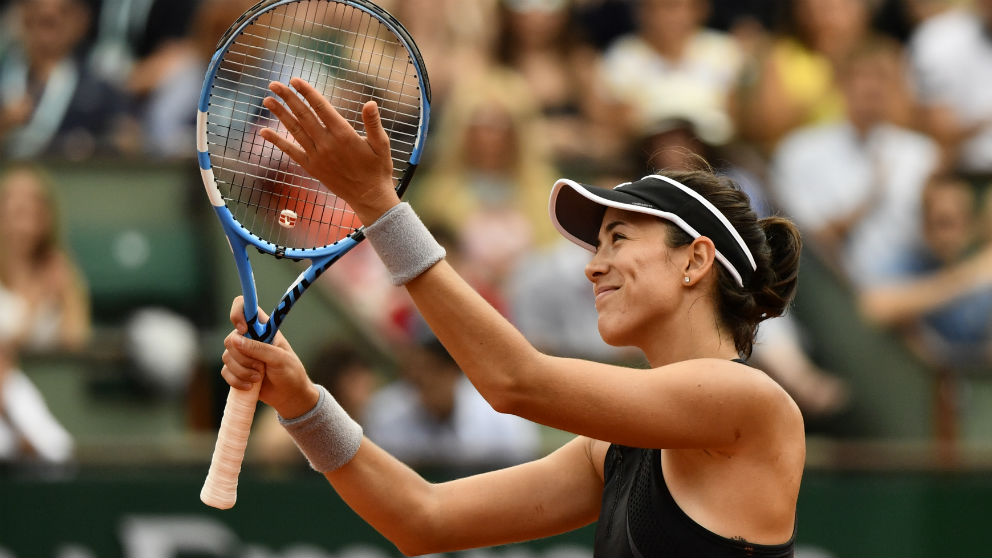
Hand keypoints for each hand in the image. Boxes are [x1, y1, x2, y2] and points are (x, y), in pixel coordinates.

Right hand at [221, 296, 319, 418]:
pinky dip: (237, 381)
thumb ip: (259, 348)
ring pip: (226, 357)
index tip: (243, 330)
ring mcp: (241, 354)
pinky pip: (225, 372)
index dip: (238, 313)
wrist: (289, 396)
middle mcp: (249, 338)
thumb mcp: (279, 358)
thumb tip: (234, 339)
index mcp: (263, 327)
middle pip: (230, 339)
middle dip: (244, 357)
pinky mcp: (236, 370)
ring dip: (242, 371)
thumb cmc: (290, 372)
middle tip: (261, 366)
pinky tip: (250, 386)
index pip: (243, 306)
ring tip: (259, 377)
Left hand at [259, 77, 399, 224]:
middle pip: (303, 115)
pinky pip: (291, 152)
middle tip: (273, 84)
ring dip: (280, 114)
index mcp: (343, 134)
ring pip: (295, 130)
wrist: (369, 197)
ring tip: (267, 100)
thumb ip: (373, 123)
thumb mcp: (382, 144)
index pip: (321, 106)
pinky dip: (277, 141)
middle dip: (288, 98)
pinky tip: (264, 132)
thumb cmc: (378, 168)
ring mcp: (317, 156)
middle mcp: (327, 143)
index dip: (307, 91)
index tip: (294, 80)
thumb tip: (370, 103)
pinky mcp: (312, 168)